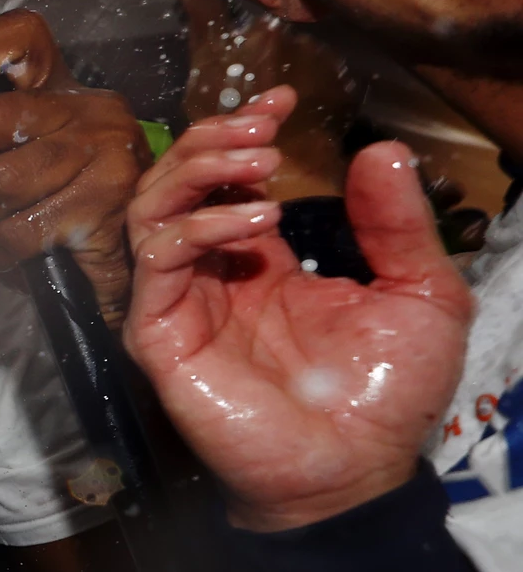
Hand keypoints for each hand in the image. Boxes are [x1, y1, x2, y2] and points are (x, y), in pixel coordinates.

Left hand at [0, 9, 149, 323]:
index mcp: (67, 91)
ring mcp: (106, 153)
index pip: (21, 38)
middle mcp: (92, 111)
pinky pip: (20, 229)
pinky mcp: (106, 202)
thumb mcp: (21, 154)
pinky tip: (1, 253)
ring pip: (0, 180)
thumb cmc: (64, 204)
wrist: (136, 256)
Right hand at [124, 87, 472, 531]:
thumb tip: (379, 150)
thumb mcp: (421, 292)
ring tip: (257, 161)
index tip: (282, 100)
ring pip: (150, 213)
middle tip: (261, 126)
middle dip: (210, 142)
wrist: (357, 471)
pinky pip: (154, 266)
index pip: (224, 182)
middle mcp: (211, 279)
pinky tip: (252, 223)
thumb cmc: (385, 397)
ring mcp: (180, 307)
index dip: (241, 133)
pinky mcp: (160, 338)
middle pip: (173, 185)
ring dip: (196, 174)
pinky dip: (196, 229)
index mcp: (259, 265)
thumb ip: (396, 224)